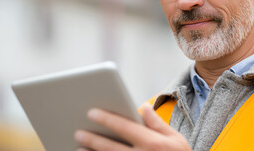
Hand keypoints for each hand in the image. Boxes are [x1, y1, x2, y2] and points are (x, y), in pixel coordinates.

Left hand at [74, 103, 191, 150]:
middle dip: (92, 139)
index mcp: (153, 143)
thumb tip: (143, 106)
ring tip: (79, 148)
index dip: (107, 119)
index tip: (92, 112)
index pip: (125, 127)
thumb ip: (157, 124)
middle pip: (110, 147)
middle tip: (78, 131)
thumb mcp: (176, 139)